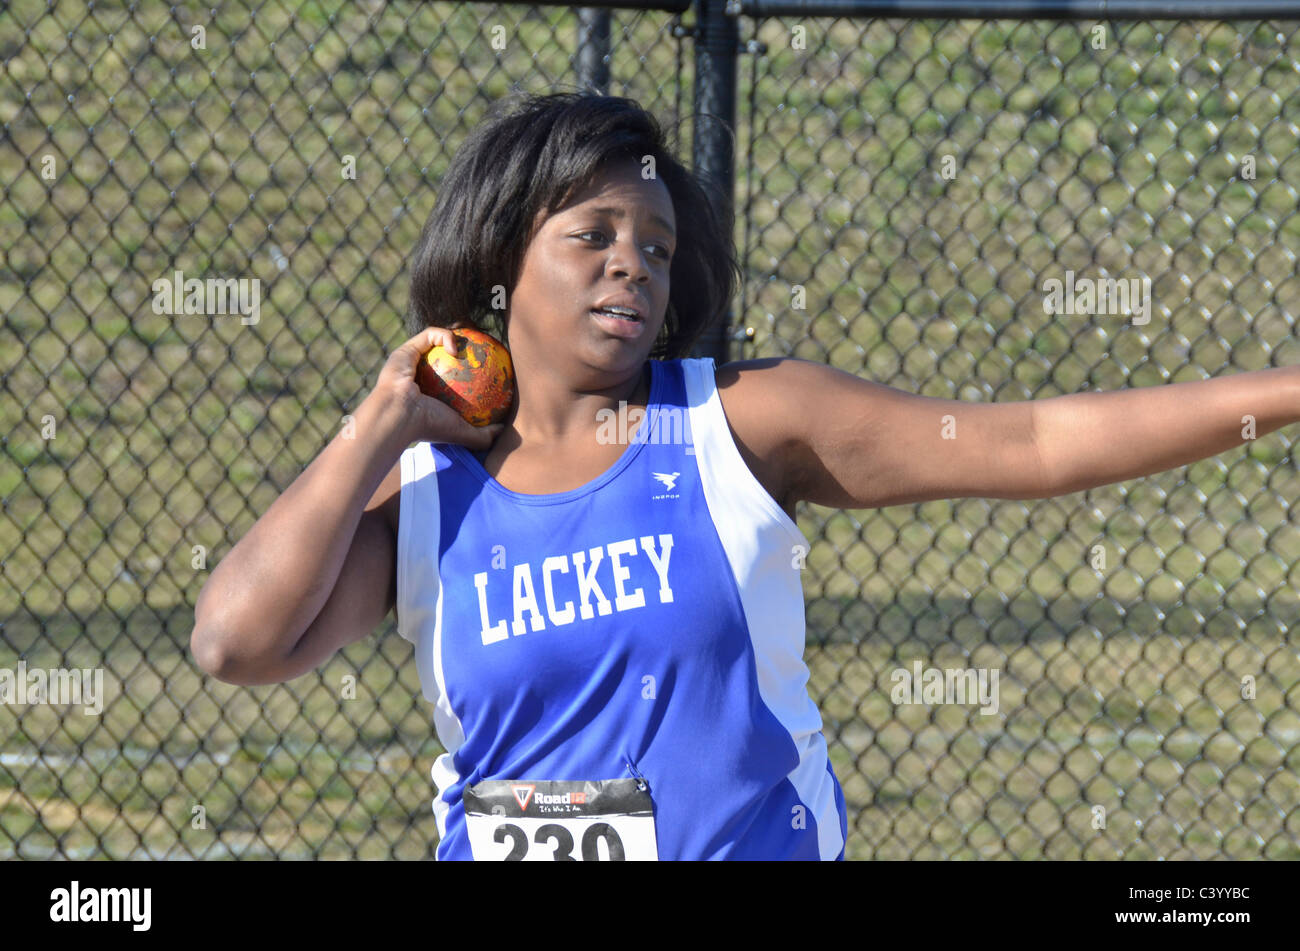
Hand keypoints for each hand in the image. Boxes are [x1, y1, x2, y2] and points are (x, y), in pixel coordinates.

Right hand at [367, 327, 505, 449]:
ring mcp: (413, 362)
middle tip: (484, 347)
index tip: (491, 366)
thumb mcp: (463, 432)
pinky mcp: (406, 349)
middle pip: (446, 354)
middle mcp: (422, 376)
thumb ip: (484, 435)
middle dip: (466, 344)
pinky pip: (430, 335)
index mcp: (433, 394)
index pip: (456, 377)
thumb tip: (503, 430)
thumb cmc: (429, 425)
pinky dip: (444, 337)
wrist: (397, 416)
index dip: (473, 368)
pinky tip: (456, 348)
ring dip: (458, 335)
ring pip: (438, 340)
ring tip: (475, 339)